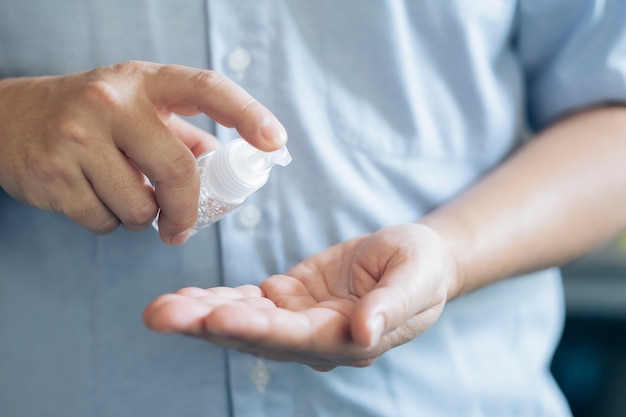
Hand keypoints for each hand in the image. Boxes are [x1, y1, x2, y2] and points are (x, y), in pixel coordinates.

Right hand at [0, 61, 285, 244]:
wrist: (7, 121)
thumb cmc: (91, 118)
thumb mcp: (138, 110)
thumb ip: (184, 137)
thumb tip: (227, 168)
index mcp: (144, 81)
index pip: (207, 88)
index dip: (247, 114)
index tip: (275, 142)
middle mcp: (110, 101)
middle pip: (177, 171)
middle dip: (187, 210)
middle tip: (181, 227)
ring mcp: (77, 136)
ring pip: (140, 207)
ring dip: (142, 216)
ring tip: (121, 195)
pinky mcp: (51, 174)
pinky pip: (105, 221)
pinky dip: (109, 222)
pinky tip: (92, 198)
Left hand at [143, 224, 456, 370]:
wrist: (413, 260)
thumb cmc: (421, 267)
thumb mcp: (416, 278)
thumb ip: (393, 306)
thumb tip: (365, 332)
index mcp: (349, 338)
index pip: (296, 339)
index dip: (256, 329)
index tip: (217, 318)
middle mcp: (316, 338)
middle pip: (256, 337)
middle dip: (208, 326)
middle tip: (161, 316)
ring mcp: (299, 320)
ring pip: (243, 321)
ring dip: (201, 314)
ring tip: (159, 308)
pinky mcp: (289, 298)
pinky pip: (247, 302)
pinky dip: (216, 299)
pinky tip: (184, 296)